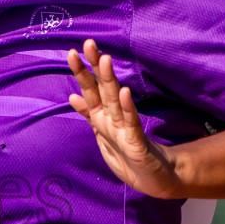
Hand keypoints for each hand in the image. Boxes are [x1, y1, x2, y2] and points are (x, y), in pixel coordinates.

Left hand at [67, 39, 183, 198]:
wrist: (152, 180)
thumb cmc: (127, 156)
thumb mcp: (102, 135)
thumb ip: (89, 115)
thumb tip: (72, 96)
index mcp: (102, 116)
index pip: (91, 89)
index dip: (82, 72)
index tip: (72, 52)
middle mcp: (114, 117)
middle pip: (103, 87)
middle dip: (96, 66)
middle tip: (89, 43)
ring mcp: (126, 127)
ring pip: (115, 100)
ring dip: (110, 80)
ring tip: (105, 60)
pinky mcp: (136, 141)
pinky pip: (131, 122)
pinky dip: (127, 107)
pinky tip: (123, 92)